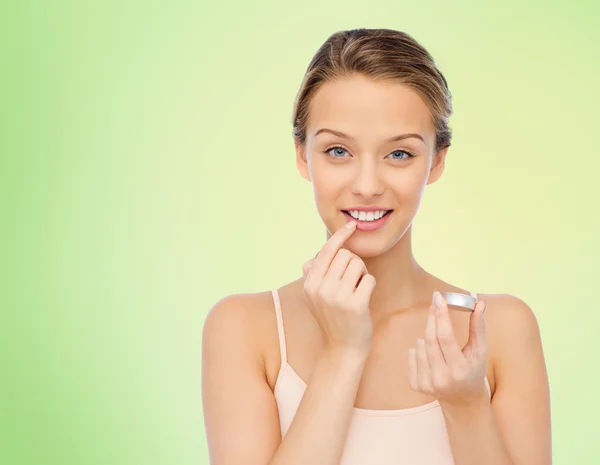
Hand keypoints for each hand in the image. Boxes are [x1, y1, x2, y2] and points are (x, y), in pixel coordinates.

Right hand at [302, 221, 375, 355]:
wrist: (342, 348)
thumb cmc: (332, 317)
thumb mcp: (314, 296)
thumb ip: (313, 274)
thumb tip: (317, 255)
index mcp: (310, 283)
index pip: (326, 251)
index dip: (340, 235)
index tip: (352, 225)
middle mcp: (320, 288)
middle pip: (346, 255)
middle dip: (354, 264)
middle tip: (353, 280)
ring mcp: (337, 297)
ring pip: (358, 264)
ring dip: (362, 274)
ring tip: (357, 289)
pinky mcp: (355, 305)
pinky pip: (369, 279)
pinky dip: (369, 285)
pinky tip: (363, 298)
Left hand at [407, 291, 488, 406]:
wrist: (462, 399)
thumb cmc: (474, 369)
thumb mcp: (480, 350)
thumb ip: (479, 326)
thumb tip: (479, 302)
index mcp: (459, 370)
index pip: (445, 337)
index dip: (441, 315)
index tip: (438, 297)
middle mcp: (441, 379)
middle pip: (430, 338)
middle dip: (433, 317)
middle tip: (436, 302)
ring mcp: (426, 384)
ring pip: (420, 344)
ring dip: (428, 336)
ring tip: (440, 342)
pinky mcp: (415, 385)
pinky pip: (412, 354)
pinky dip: (420, 348)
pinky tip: (431, 355)